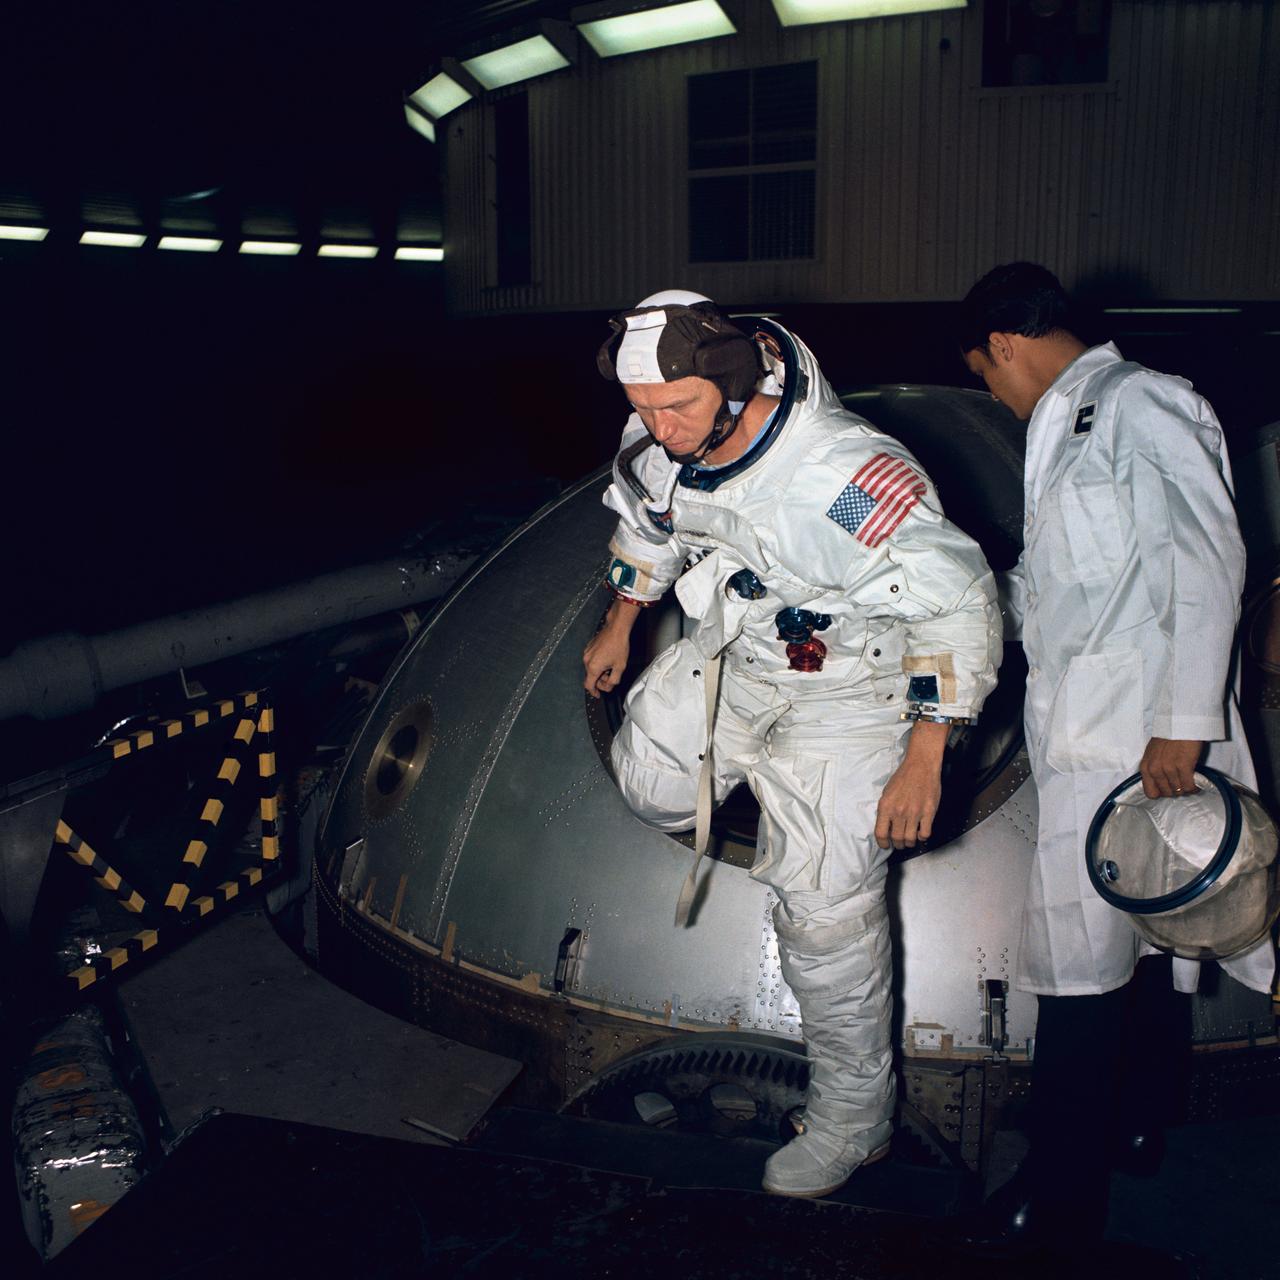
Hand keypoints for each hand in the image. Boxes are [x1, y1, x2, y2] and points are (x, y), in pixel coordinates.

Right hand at [583, 628, 630, 698]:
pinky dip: (598, 664)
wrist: (616, 629)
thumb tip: (609, 685)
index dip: (594, 692)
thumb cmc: (619, 646)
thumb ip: (614, 680)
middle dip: (601, 680)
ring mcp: (587, 653)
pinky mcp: (588, 648)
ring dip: (600, 672)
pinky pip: (591, 660)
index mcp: (594, 667)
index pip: (589, 685)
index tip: (598, 694)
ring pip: (591, 668)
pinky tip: (608, 659)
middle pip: (591, 677)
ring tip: (611, 666)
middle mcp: (587, 660)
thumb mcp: (620, 667)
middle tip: (612, 678)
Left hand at [875, 722, 946, 849]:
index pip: (881, 834)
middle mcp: (899, 812)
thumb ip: (885, 810)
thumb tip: (885, 826)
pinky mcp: (928, 812)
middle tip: (899, 843)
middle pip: (897, 839)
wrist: (921, 766)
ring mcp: (915, 813)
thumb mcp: (886, 792)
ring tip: (910, 839)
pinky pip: (925, 834)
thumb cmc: (903, 777)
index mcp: (886, 806)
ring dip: (910, 842)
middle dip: (898, 844)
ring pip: (910, 839)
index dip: (883, 843)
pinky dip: (922, 837)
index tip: (886, 845)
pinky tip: (920, 832)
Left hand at [1139, 737, 1202, 798]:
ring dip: (1186, 789)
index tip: (1168, 789)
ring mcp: (1168, 768)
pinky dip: (1194, 787)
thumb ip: (1153, 768)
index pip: (1150, 792)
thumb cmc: (1167, 737)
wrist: (1179, 724)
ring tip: (1189, 783)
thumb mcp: (1152, 754)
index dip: (1161, 793)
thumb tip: (1160, 783)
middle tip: (1182, 784)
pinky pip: (1189, 786)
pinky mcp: (1183, 766)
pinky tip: (1196, 784)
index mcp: (1145, 767)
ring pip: (1179, 790)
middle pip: (1167, 793)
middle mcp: (1155, 769)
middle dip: (1175, 791)